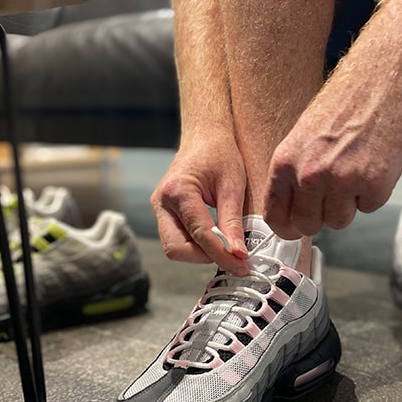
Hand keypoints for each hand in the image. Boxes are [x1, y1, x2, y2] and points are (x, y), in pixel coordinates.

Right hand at [151, 130, 250, 275]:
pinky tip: (216, 238)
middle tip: (232, 256)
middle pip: (175, 248)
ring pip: (174, 246)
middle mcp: (161, 202)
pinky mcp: (164, 212)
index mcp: (178, 191)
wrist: (204, 136)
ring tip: (226, 245)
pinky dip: (196, 244)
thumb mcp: (232, 185)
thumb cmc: (219, 153)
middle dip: (204, 257)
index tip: (242, 265)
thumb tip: (238, 253)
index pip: (199, 234)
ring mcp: (159, 208)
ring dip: (200, 252)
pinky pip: (176, 238)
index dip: (221, 254)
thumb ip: (233, 221)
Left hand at [265, 62, 401, 238]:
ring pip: (340, 221)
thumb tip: (293, 207)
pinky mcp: (375, 184)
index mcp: (285, 161)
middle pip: (308, 225)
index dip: (286, 227)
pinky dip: (374, 192)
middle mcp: (309, 175)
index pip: (276, 215)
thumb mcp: (303, 136)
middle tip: (334, 195)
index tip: (294, 229)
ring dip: (349, 204)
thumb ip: (295, 172)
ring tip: (356, 170)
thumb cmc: (345, 102)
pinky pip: (369, 207)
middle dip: (321, 216)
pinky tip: (375, 164)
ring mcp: (342, 181)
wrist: (384, 79)